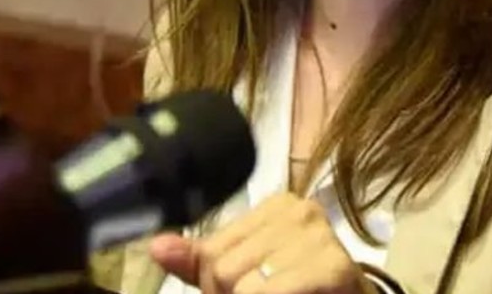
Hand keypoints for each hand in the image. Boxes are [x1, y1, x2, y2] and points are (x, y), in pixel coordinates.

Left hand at [148, 193, 372, 293]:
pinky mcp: (335, 267)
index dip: (216, 287)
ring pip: (243, 286)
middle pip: (224, 269)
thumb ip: (202, 263)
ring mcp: (319, 236)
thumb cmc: (304, 292)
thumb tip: (156, 247)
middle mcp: (298, 211)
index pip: (211, 251)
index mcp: (274, 207)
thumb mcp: (249, 275)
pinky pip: (274, 290)